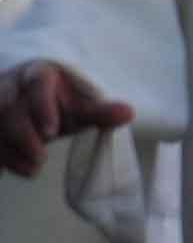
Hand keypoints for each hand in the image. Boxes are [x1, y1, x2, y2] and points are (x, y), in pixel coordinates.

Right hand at [0, 62, 127, 173]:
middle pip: (10, 109)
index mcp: (38, 74)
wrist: (29, 110)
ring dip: (11, 151)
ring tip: (34, 168)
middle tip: (41, 157)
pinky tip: (17, 169)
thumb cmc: (57, 105)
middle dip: (24, 136)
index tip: (51, 131)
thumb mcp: (78, 108)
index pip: (38, 82)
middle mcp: (11, 86)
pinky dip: (3, 158)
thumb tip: (129, 113)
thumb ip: (100, 112)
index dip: (42, 105)